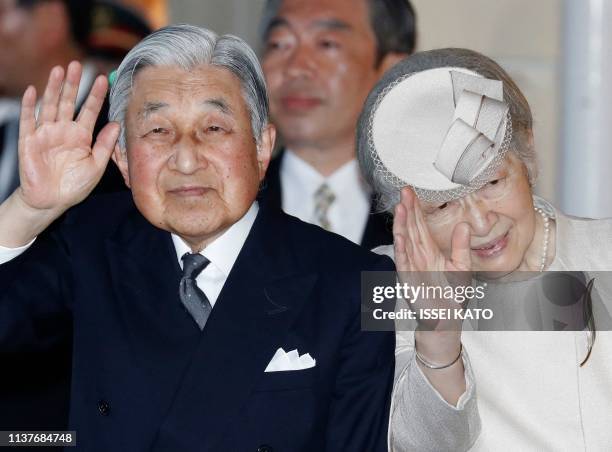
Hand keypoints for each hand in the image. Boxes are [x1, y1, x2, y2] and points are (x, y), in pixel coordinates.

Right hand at [17, 61, 119, 215]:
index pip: (90, 110)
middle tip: (78, 64)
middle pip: (69, 102)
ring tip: (59, 70)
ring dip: (54, 88)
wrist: (51, 201)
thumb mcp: (96, 166)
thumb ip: (105, 145)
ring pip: (50, 105)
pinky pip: (29, 120)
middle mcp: (64, 131)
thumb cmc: (75, 185)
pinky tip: (33, 91)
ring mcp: (46, 134)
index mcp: (82, 136)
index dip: (96, 95)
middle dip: (73, 83)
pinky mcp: (29, 141)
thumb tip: (117, 124)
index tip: (104, 79)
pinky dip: (30, 105)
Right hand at [393, 187, 471, 330]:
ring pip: (405, 241)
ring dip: (401, 225)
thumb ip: (461, 246)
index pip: (420, 225)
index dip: (416, 208)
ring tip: (400, 207)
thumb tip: (464, 225)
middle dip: (407, 209)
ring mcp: (411, 267)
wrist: (446, 320)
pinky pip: (404, 263)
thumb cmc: (451, 296)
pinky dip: (401, 250)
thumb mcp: (462, 267)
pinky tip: (400, 237)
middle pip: (411, 228)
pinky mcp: (409, 280)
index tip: (412, 191)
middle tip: (404, 190)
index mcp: (429, 251)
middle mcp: (417, 256)